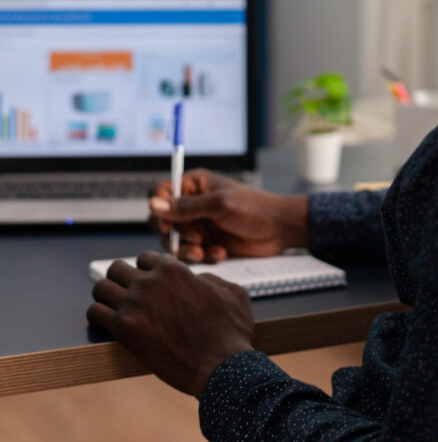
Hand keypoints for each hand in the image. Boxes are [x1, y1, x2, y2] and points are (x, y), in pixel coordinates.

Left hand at [87, 250, 253, 397]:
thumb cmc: (230, 330)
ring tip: (113, 308)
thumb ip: (211, 280)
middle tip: (127, 295)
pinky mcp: (124, 329)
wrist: (220, 365)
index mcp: (173, 269)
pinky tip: (108, 324)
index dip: (146, 271)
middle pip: (116, 269)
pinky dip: (98, 316)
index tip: (148, 284)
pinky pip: (94, 313)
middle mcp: (149, 281)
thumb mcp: (232, 292)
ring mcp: (134, 304)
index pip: (144, 258)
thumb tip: (199, 280)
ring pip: (100, 287)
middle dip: (121, 280)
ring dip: (105, 296)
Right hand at [148, 169, 308, 262]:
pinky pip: (191, 253)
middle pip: (162, 220)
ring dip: (187, 248)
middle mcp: (192, 204)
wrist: (280, 229)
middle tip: (193, 238)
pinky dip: (202, 256)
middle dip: (173, 232)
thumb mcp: (219, 205)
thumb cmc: (254, 208)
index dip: (158, 208)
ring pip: (174, 240)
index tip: (168, 222)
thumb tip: (153, 205)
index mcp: (194, 185)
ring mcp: (199, 224)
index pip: (160, 192)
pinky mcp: (207, 243)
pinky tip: (220, 253)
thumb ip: (185, 207)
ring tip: (204, 250)